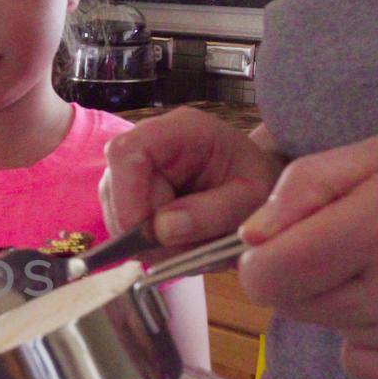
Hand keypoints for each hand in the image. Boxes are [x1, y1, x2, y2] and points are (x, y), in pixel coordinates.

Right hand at [99, 106, 282, 245]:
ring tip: (193, 243)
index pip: (127, 152)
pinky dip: (150, 245)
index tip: (150, 236)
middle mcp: (147, 143)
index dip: (127, 196)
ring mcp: (133, 170)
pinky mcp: (128, 194)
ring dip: (150, 242)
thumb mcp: (252, 200)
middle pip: (115, 188)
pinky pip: (123, 227)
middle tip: (189, 249)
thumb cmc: (262, 186)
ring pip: (116, 212)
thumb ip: (212, 213)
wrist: (262, 190)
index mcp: (181, 130)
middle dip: (145, 229)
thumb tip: (161, 230)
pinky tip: (181, 242)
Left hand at [238, 126, 377, 378]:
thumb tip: (253, 232)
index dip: (263, 255)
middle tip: (358, 243)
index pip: (267, 274)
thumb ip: (314, 182)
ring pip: (329, 329)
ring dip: (344, 300)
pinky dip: (377, 335)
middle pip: (291, 304)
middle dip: (305, 272)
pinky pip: (366, 361)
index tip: (287, 238)